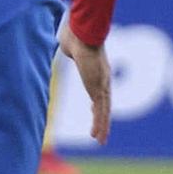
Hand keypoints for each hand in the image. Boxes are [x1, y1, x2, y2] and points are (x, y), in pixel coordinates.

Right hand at [60, 25, 112, 144]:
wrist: (83, 33)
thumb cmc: (75, 34)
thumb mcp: (70, 47)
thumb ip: (71, 53)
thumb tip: (68, 49)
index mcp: (96, 70)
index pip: (98, 91)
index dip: (97, 103)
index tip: (94, 111)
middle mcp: (102, 79)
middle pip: (104, 104)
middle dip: (102, 119)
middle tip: (101, 133)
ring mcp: (102, 85)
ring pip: (104, 111)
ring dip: (102, 127)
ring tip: (100, 141)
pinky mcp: (99, 89)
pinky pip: (101, 111)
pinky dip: (99, 124)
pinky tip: (96, 135)